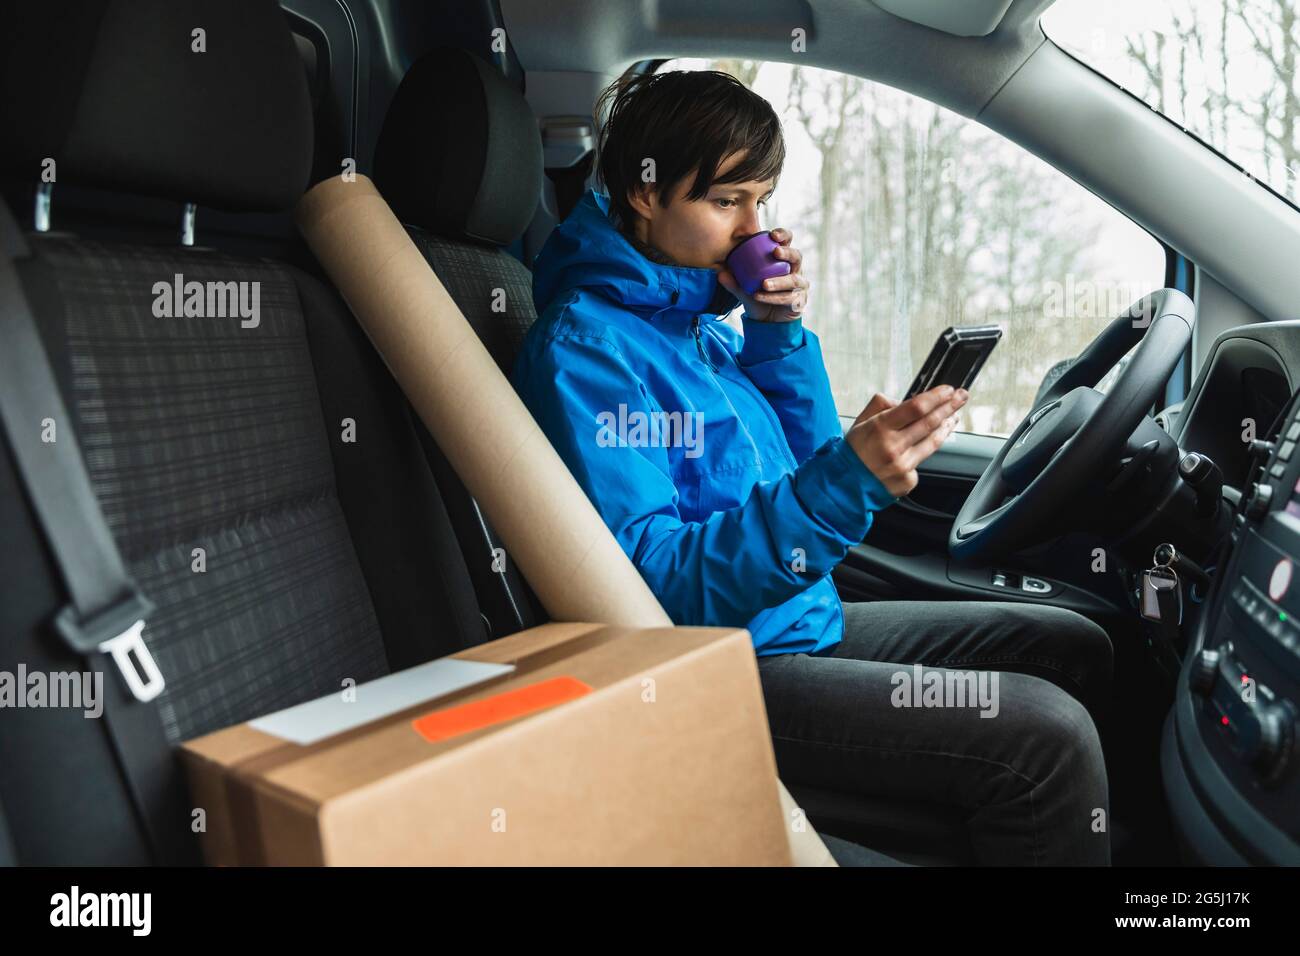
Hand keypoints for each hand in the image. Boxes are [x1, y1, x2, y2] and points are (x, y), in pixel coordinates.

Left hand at [716, 227, 808, 322]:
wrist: (767, 321)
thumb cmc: (759, 297)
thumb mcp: (744, 289)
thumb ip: (734, 282)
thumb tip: (720, 273)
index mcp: (783, 259)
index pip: (788, 241)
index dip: (783, 235)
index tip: (772, 235)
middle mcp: (795, 269)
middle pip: (797, 256)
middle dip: (787, 253)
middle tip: (775, 252)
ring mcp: (800, 285)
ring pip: (793, 280)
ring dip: (778, 281)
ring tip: (764, 284)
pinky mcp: (799, 301)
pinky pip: (787, 298)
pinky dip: (772, 298)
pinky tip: (759, 297)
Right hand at [845, 386, 968, 496]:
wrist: (844, 486)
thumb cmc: (853, 452)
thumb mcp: (860, 422)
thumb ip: (881, 405)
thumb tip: (905, 400)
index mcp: (880, 428)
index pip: (916, 407)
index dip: (936, 397)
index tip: (948, 390)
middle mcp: (893, 446)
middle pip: (930, 422)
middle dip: (950, 406)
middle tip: (961, 396)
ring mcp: (902, 465)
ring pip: (933, 442)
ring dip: (946, 427)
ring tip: (953, 417)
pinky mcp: (908, 480)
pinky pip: (921, 462)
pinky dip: (922, 453)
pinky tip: (922, 447)